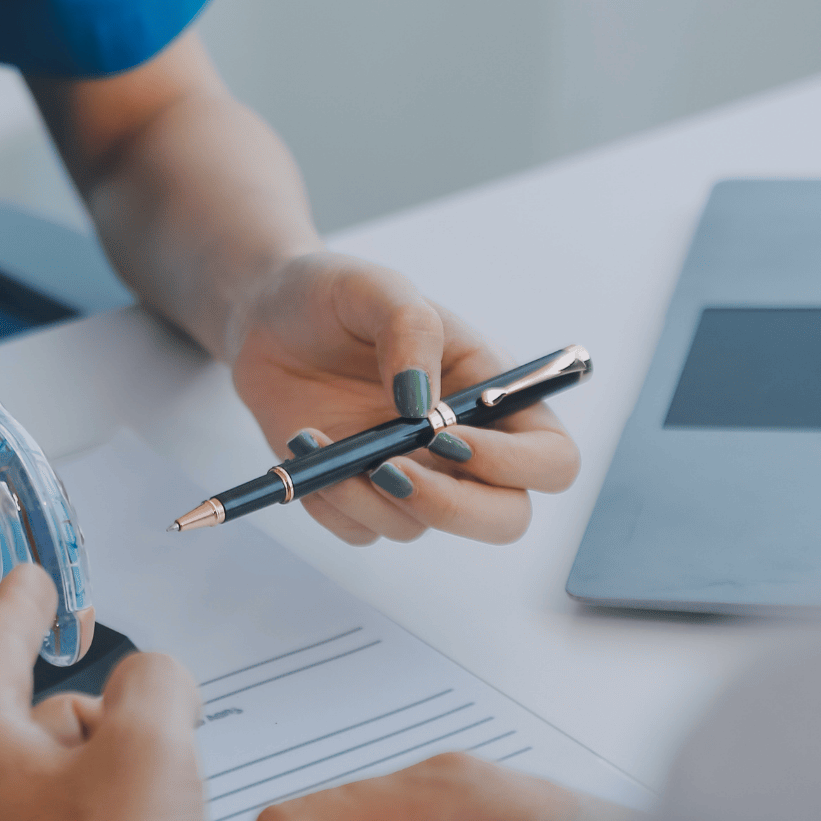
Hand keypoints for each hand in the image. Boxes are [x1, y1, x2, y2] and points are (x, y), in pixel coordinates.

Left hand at [230, 252, 580, 544]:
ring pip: (418, 529)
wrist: (269, 318)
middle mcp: (463, 447)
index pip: (551, 460)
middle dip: (451, 509)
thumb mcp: (376, 289)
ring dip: (365, 497)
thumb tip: (420, 406)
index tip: (446, 436)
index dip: (515, 466)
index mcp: (493, 397)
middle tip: (388, 471)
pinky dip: (329, 502)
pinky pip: (360, 530)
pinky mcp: (360, 496)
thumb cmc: (337, 297)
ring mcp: (413, 476)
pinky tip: (304, 447)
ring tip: (314, 437)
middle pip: (505, 519)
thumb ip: (411, 332)